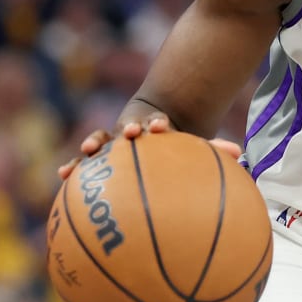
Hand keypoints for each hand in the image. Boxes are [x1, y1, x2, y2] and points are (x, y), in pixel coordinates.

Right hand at [58, 114, 241, 179]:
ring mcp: (112, 142)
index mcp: (154, 129)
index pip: (155, 124)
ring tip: (89, 150)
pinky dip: (75, 167)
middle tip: (132, 132)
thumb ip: (212, 150)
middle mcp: (131, 133)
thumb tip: (239, 153)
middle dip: (127, 130)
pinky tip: (62, 176)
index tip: (161, 126)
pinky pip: (85, 163)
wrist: (150, 132)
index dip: (157, 124)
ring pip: (101, 141)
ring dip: (95, 143)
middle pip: (125, 129)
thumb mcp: (191, 146)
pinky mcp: (98, 156)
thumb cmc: (173, 145)